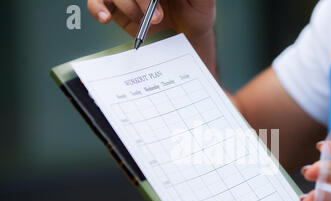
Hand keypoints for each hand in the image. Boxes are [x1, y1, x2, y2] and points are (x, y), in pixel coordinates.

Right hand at [87, 0, 215, 38]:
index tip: (157, 1)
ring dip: (126, 5)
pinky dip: (97, 8)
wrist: (187, 38)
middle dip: (140, 0)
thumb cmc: (197, 14)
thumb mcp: (203, 1)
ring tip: (142, 21)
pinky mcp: (115, 8)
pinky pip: (97, 2)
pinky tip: (105, 18)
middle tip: (158, 17)